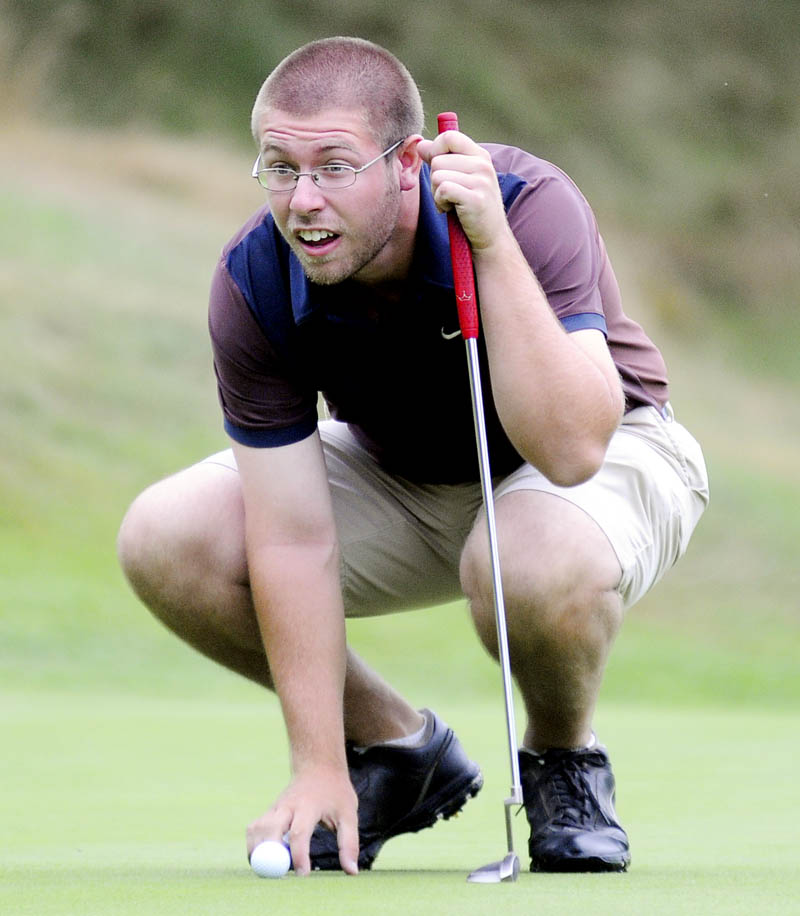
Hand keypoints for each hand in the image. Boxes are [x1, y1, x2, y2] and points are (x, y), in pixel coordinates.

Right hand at [246, 764, 358, 875]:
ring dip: (259, 851)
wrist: (318, 766)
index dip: (299, 856)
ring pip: (256, 830)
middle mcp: (287, 805)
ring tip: (274, 867)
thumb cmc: (335, 792)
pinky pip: (253, 830)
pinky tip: (268, 857)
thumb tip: (351, 872)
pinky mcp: (268, 812)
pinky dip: (255, 846)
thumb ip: (349, 842)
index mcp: (308, 805)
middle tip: (282, 875)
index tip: (303, 875)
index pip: (299, 832)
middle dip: (271, 856)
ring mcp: (274, 808)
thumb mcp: (349, 813)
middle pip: (269, 830)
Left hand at [417, 130, 509, 251]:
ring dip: (437, 194)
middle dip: (434, 180)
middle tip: (448, 194)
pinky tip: (450, 210)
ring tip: (451, 203)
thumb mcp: (461, 178)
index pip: (449, 137)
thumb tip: (420, 144)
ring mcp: (481, 181)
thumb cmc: (472, 208)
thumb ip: (442, 159)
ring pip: (437, 175)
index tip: (436, 167)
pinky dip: (440, 203)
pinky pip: (442, 190)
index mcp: (480, 155)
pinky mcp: (475, 198)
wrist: (491, 237)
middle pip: (437, 159)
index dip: (435, 149)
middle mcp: (483, 165)